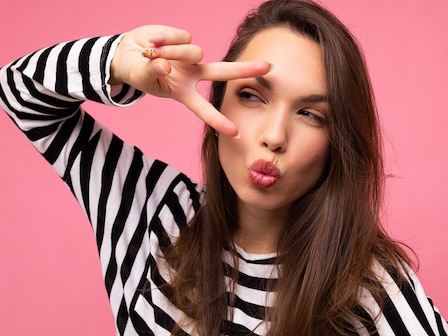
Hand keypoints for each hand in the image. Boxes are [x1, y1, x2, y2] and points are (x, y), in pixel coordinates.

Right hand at [110, 25, 269, 135]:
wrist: (126, 53)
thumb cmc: (137, 71)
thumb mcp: (142, 77)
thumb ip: (153, 71)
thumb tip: (164, 62)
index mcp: (185, 93)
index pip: (204, 110)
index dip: (218, 120)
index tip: (235, 132)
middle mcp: (193, 75)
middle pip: (223, 72)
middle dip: (245, 70)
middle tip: (268, 67)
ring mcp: (190, 56)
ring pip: (193, 52)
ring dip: (170, 52)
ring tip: (151, 54)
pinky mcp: (184, 38)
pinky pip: (180, 37)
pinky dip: (164, 39)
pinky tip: (155, 43)